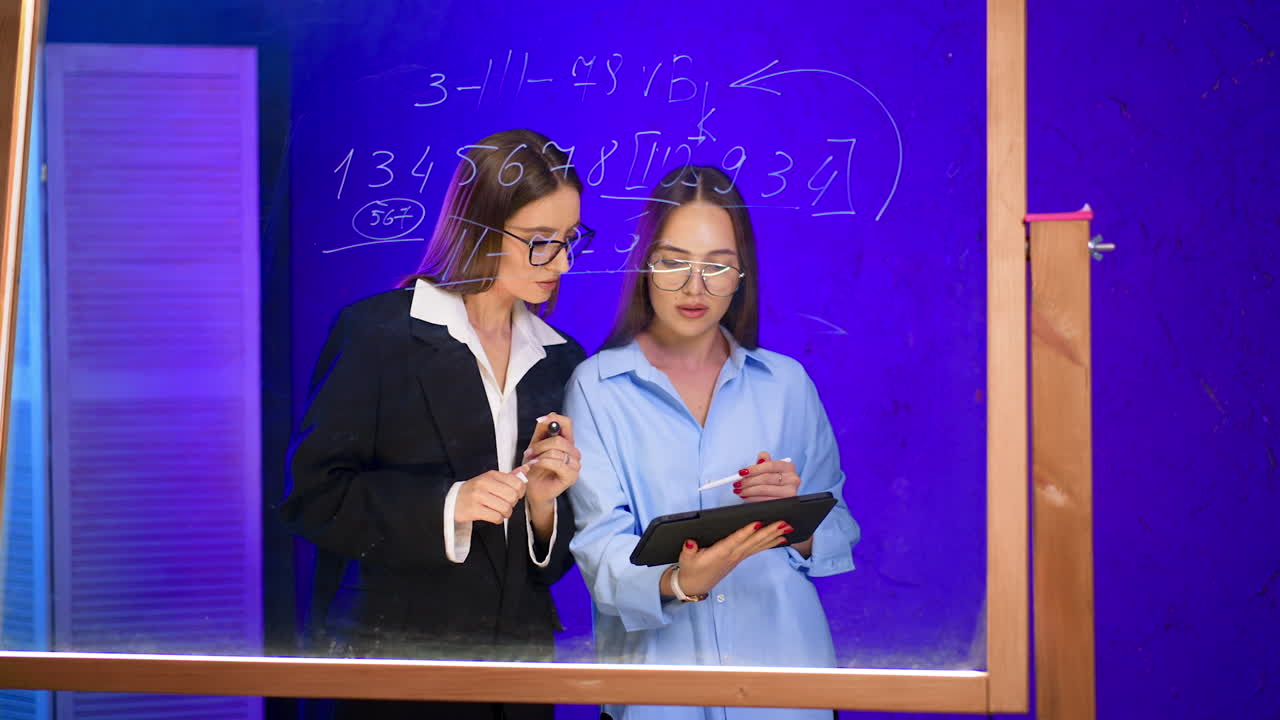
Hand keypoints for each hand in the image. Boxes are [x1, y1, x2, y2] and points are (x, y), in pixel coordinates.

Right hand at [455, 470, 525, 524]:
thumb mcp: (491, 479)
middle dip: (512, 504)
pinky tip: (493, 516)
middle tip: (506, 504)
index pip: (517, 483)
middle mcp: (485, 484)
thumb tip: (526, 468)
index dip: (520, 492)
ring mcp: (478, 497)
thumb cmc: (475, 490)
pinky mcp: (474, 510)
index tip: (515, 495)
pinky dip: (498, 519)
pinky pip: (496, 517)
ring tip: (499, 511)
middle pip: (512, 496)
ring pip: (505, 508)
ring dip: (505, 513)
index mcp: (491, 475)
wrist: (453, 500)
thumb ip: (510, 475)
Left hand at [520, 413, 580, 508]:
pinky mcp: (572, 476)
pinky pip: (558, 463)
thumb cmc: (535, 468)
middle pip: (560, 439)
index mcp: (566, 442)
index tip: (541, 421)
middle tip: (530, 452)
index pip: (567, 423)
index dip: (554, 420)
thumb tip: (549, 415)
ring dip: (540, 455)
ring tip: (532, 461)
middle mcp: (574, 452)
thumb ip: (542, 431)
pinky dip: (543, 463)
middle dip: (541, 445)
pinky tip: (535, 465)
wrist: (533, 489)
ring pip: (558, 451)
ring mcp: (575, 464)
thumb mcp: (535, 445)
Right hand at [666, 520, 791, 596]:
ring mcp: (738, 557)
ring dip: (773, 536)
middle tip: (784, 523)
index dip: (746, 532)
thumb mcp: (685, 559)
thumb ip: (688, 550)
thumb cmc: (690, 569)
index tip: (758, 522)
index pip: (735, 540)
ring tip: (787, 528)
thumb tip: (690, 542)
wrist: (694, 585)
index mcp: (720, 553)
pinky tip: (780, 538)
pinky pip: (757, 549)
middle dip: (769, 532)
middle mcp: (733, 555)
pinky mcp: (739, 558)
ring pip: (758, 545)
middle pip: (753, 541)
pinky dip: (769, 543)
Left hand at [733, 451, 800, 501]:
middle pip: (765, 478)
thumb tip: (760, 458)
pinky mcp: (784, 503)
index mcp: (788, 467)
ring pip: (764, 490)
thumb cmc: (774, 479)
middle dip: (748, 481)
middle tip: (737, 483)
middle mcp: (792, 479)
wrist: (783, 493)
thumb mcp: (771, 468)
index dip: (754, 469)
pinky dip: (752, 499)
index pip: (770, 465)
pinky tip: (745, 497)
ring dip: (748, 491)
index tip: (741, 472)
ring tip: (738, 490)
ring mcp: (790, 492)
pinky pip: (764, 500)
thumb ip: (765, 461)